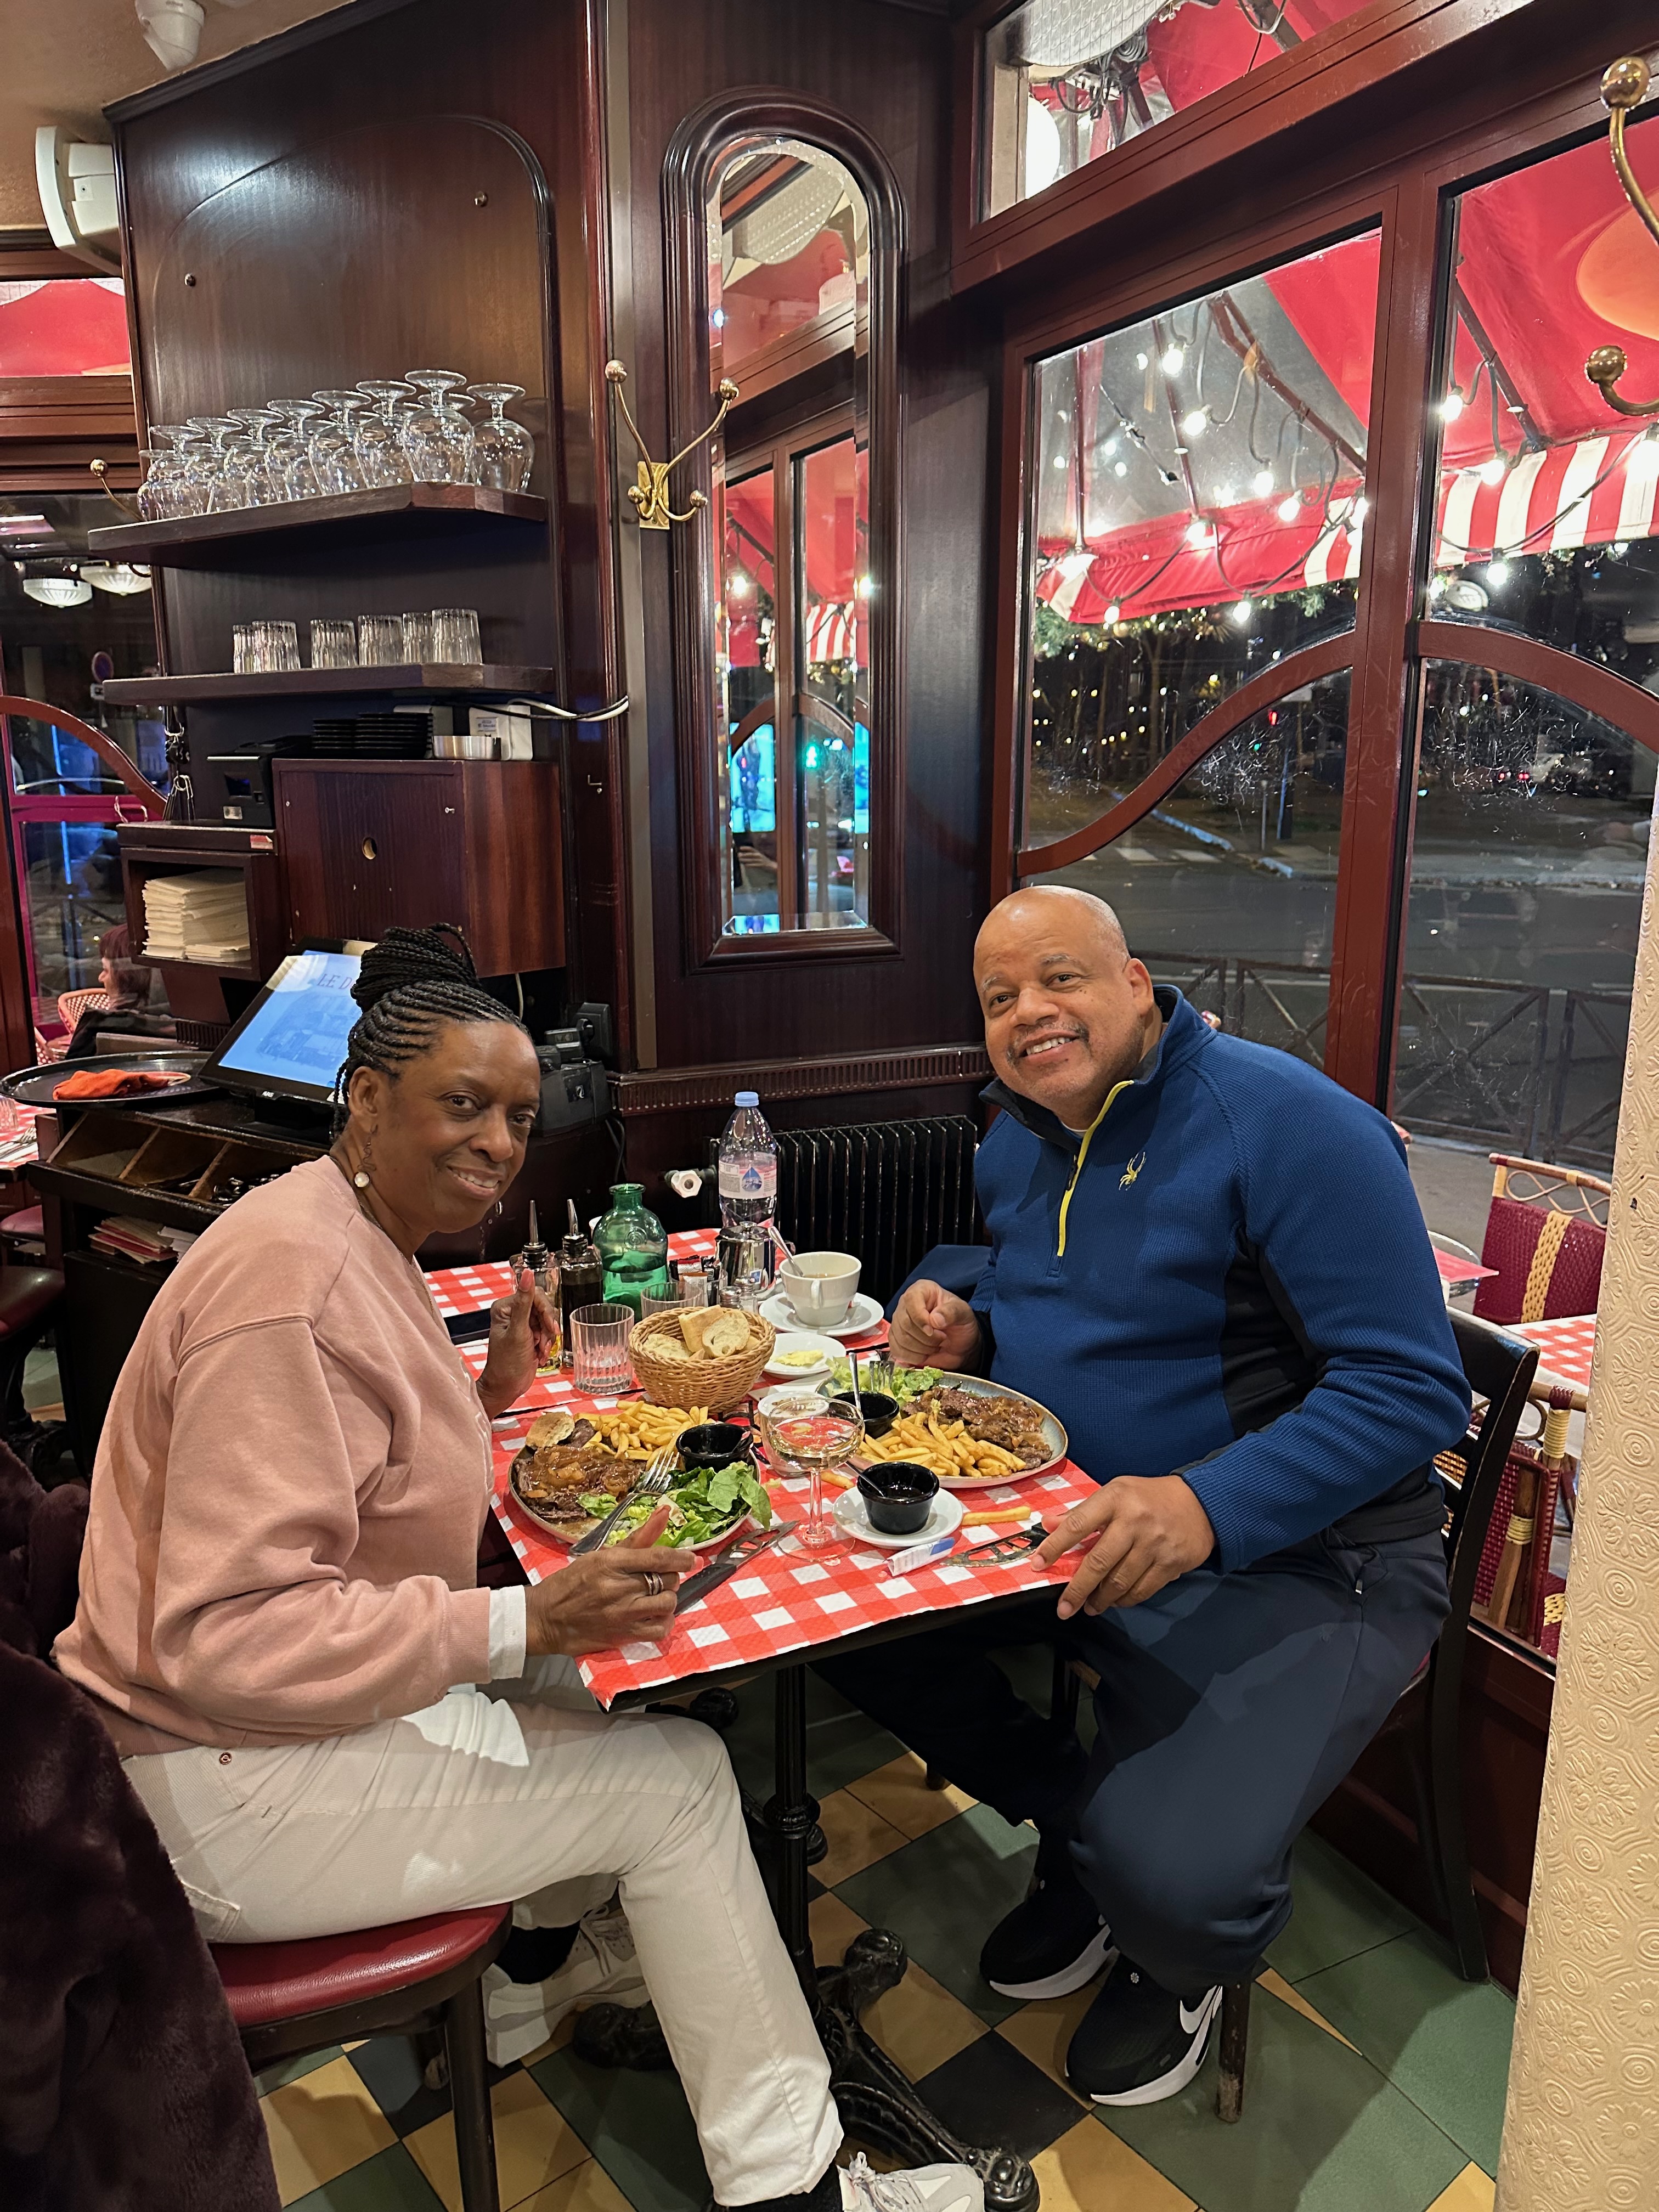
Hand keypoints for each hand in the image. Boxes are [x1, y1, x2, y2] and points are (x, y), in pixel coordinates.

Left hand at [477, 1269, 558, 1416]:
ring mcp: (522, 1325)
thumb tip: (526, 1274)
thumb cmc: (507, 1363)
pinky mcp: (529, 1336)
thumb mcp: (519, 1331)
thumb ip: (524, 1301)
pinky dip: (547, 1345)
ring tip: (540, 1351)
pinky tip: (539, 1355)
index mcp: (505, 1307)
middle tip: (544, 1342)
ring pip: (547, 1321)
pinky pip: (547, 1333)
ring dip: (548, 1338)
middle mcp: (513, 1313)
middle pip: (544, 1308)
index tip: (550, 1328)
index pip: (535, 1296)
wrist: (507, 1387)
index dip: (546, 1312)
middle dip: (547, 1328)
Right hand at [525, 1507, 694, 1654]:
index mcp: (611, 1562)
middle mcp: (619, 1587)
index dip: (681, 1557)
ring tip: (655, 1596)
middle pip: (667, 1579)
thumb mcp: (600, 1555)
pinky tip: (655, 1616)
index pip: (658, 1556)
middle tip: (658, 1578)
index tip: (690, 1558)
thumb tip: (665, 1513)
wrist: (545, 1618)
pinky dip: (664, 1622)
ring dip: (667, 1598)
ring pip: (667, 1603)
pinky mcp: (623, 1636)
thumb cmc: (572, 1583)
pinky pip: (660, 1630)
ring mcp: (622, 1613)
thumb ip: (637, 1538)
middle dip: (669, 1577)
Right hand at [889, 1280, 981, 1370]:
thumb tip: (935, 1319)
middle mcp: (906, 1305)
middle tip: (942, 1339)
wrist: (959, 1344)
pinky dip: (913, 1357)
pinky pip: (897, 1351)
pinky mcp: (896, 1340)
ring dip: (921, 1349)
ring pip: (901, 1339)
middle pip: (905, 1323)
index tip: (933, 1330)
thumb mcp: (963, 1314)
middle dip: (926, 1338)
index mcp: (922, 1291)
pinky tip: (925, 1354)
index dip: (920, 1318)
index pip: (911, 1300)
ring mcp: (899, 1323)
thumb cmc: (960, 1323)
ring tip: (935, 1346)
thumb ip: (952, 1312)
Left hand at [1037, 1476, 1214, 1616]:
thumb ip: (1083, 1512)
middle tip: (1064, 1608)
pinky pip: (1142, 1589)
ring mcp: (1154, 1543)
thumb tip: (1048, 1525)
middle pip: (1098, 1562)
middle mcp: (1134, 1521)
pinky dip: (1125, 1600)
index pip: (1077, 1525)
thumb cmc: (1148, 1498)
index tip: (1038, 1564)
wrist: (1200, 1503)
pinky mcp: (1171, 1563)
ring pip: (1120, 1581)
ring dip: (1101, 1599)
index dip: (1054, 1547)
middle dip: (1077, 1589)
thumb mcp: (1115, 1493)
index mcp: (1115, 1498)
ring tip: (1089, 1607)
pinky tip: (1115, 1601)